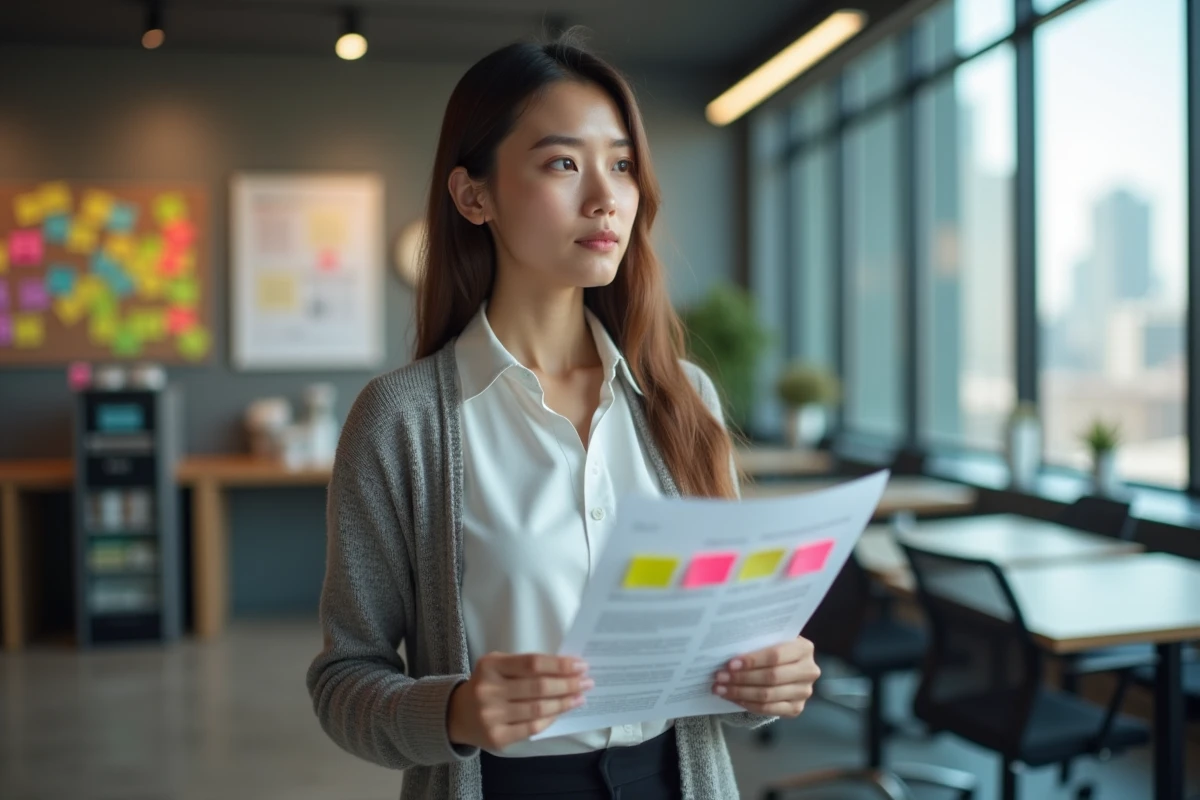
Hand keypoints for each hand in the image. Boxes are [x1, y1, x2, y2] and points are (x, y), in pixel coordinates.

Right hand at [447, 652, 592, 749]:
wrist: (457, 715)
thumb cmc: (487, 684)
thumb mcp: (498, 666)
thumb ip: (526, 666)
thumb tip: (566, 668)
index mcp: (490, 666)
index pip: (532, 663)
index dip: (559, 665)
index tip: (580, 665)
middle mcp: (488, 690)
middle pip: (538, 687)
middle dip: (568, 684)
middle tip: (586, 682)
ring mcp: (491, 716)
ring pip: (538, 709)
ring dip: (564, 702)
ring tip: (580, 696)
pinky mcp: (497, 737)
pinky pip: (532, 728)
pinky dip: (551, 718)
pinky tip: (562, 711)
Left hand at [712, 637, 819, 716]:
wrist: (788, 666)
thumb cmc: (774, 649)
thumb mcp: (772, 640)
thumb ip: (758, 643)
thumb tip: (729, 652)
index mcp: (804, 648)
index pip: (775, 656)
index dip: (752, 661)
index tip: (730, 664)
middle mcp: (809, 671)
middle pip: (771, 677)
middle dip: (742, 679)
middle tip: (720, 678)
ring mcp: (804, 692)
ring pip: (768, 695)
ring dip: (740, 693)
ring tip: (721, 689)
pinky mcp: (796, 708)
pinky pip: (769, 709)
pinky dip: (748, 704)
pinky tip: (734, 698)